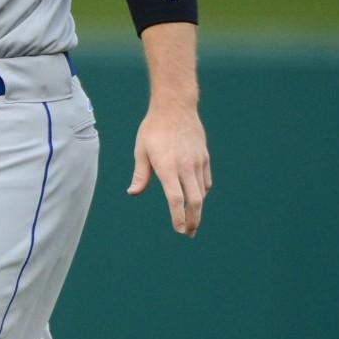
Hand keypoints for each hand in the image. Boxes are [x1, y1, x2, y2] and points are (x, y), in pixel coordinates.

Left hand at [127, 106, 211, 236]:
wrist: (175, 106)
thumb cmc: (153, 128)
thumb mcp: (141, 150)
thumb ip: (140, 174)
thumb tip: (133, 193)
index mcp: (168, 166)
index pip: (176, 198)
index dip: (178, 217)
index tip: (178, 230)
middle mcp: (185, 166)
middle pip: (195, 201)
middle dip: (193, 220)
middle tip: (189, 232)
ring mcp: (198, 161)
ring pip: (202, 192)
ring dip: (197, 209)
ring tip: (192, 220)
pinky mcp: (205, 157)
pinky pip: (205, 181)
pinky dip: (202, 192)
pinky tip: (196, 197)